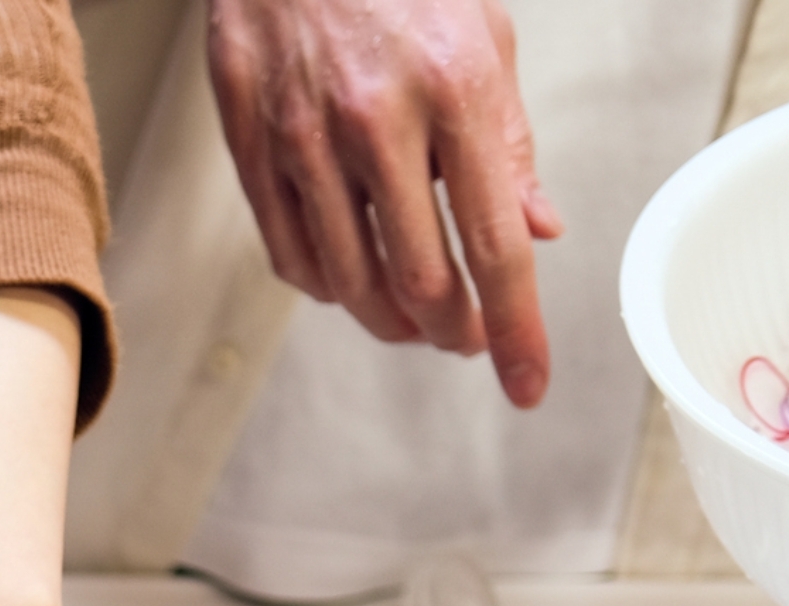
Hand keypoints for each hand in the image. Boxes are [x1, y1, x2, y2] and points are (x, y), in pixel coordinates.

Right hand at [205, 0, 562, 406]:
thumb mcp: (482, 38)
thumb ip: (509, 141)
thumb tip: (536, 230)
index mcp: (454, 89)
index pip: (494, 243)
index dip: (517, 329)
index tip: (528, 383)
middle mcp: (376, 121)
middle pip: (420, 281)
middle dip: (452, 330)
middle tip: (467, 335)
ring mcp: (304, 140)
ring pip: (350, 283)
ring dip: (392, 321)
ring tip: (415, 317)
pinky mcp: (252, 148)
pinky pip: (291, 256)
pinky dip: (330, 287)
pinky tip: (352, 276)